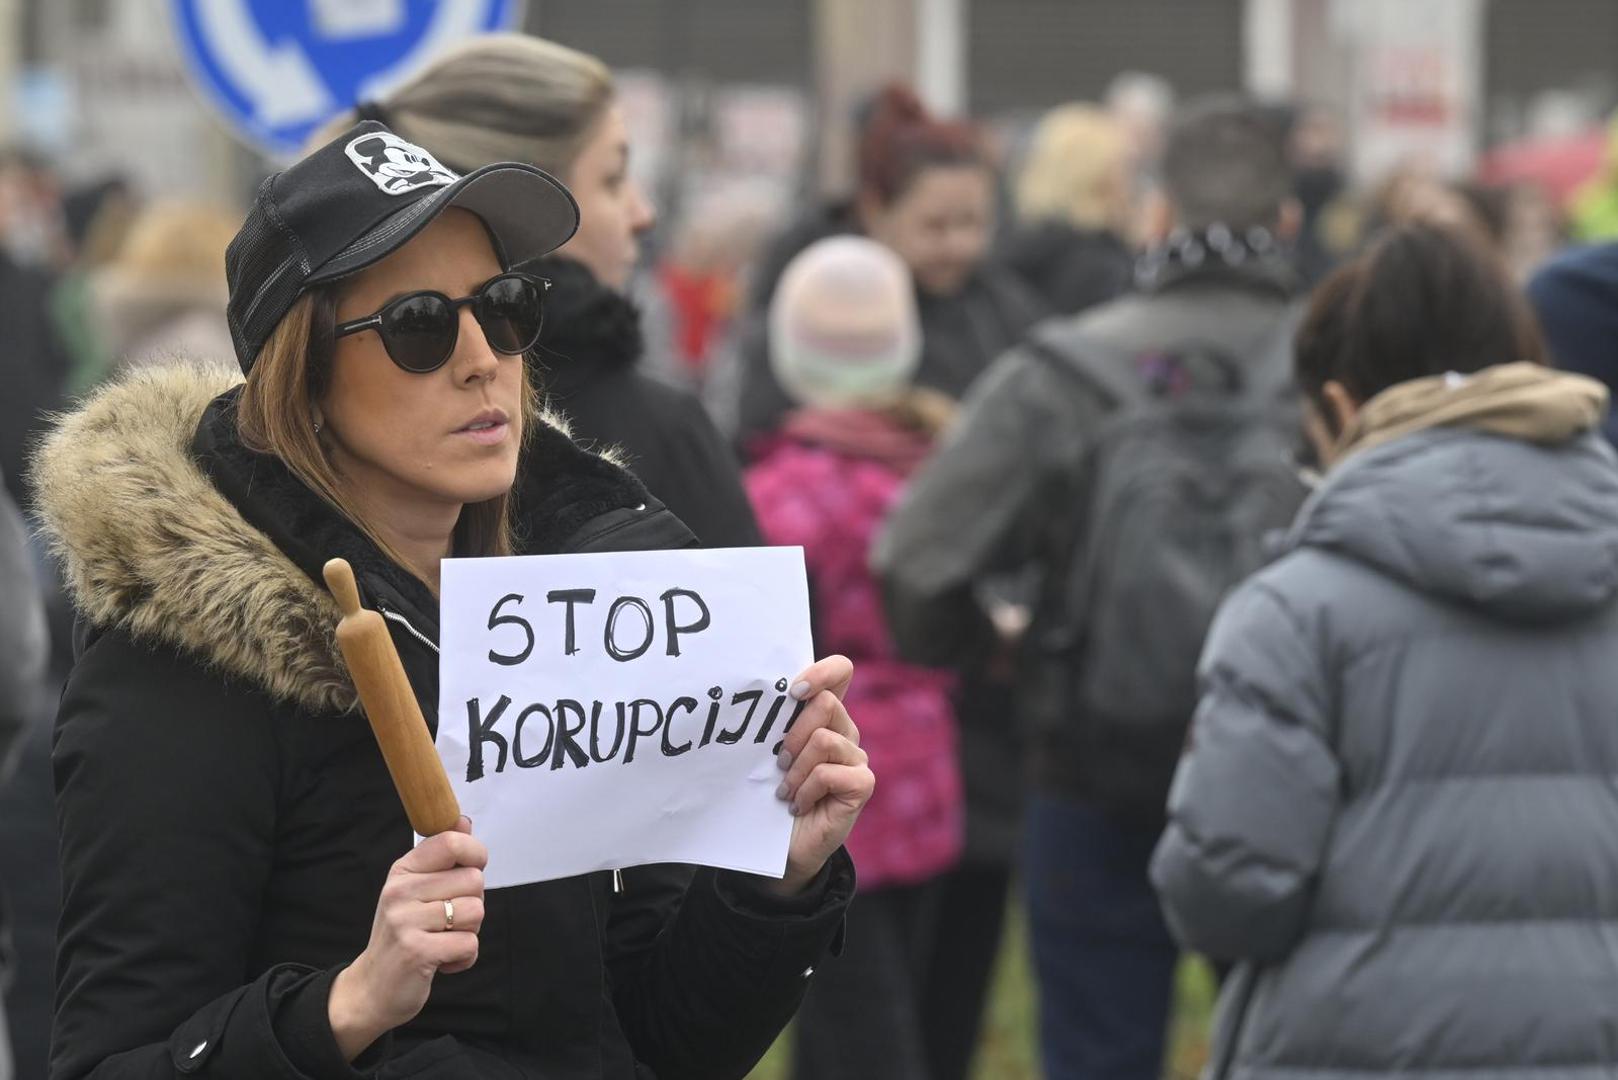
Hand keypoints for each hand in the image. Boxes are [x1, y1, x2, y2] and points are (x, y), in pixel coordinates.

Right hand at [327, 817, 487, 1060]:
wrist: (372, 989)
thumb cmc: (403, 934)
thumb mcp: (416, 890)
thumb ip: (442, 857)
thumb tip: (463, 820)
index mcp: (403, 870)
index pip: (452, 842)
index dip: (475, 854)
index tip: (470, 870)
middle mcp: (400, 891)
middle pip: (474, 879)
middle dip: (472, 903)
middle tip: (447, 921)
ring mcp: (406, 921)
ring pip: (476, 911)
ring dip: (469, 932)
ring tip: (442, 940)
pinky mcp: (417, 952)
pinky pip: (469, 944)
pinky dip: (464, 958)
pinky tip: (442, 961)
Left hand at [771, 655, 874, 895]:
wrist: (782, 846)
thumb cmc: (772, 794)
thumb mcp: (770, 753)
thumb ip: (776, 723)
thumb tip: (759, 695)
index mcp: (826, 716)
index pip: (840, 670)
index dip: (821, 671)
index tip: (793, 691)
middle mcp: (846, 732)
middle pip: (826, 703)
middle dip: (792, 733)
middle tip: (778, 763)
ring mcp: (857, 758)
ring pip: (824, 739)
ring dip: (795, 768)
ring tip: (785, 790)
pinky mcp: (862, 784)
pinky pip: (830, 773)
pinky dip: (806, 790)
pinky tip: (798, 805)